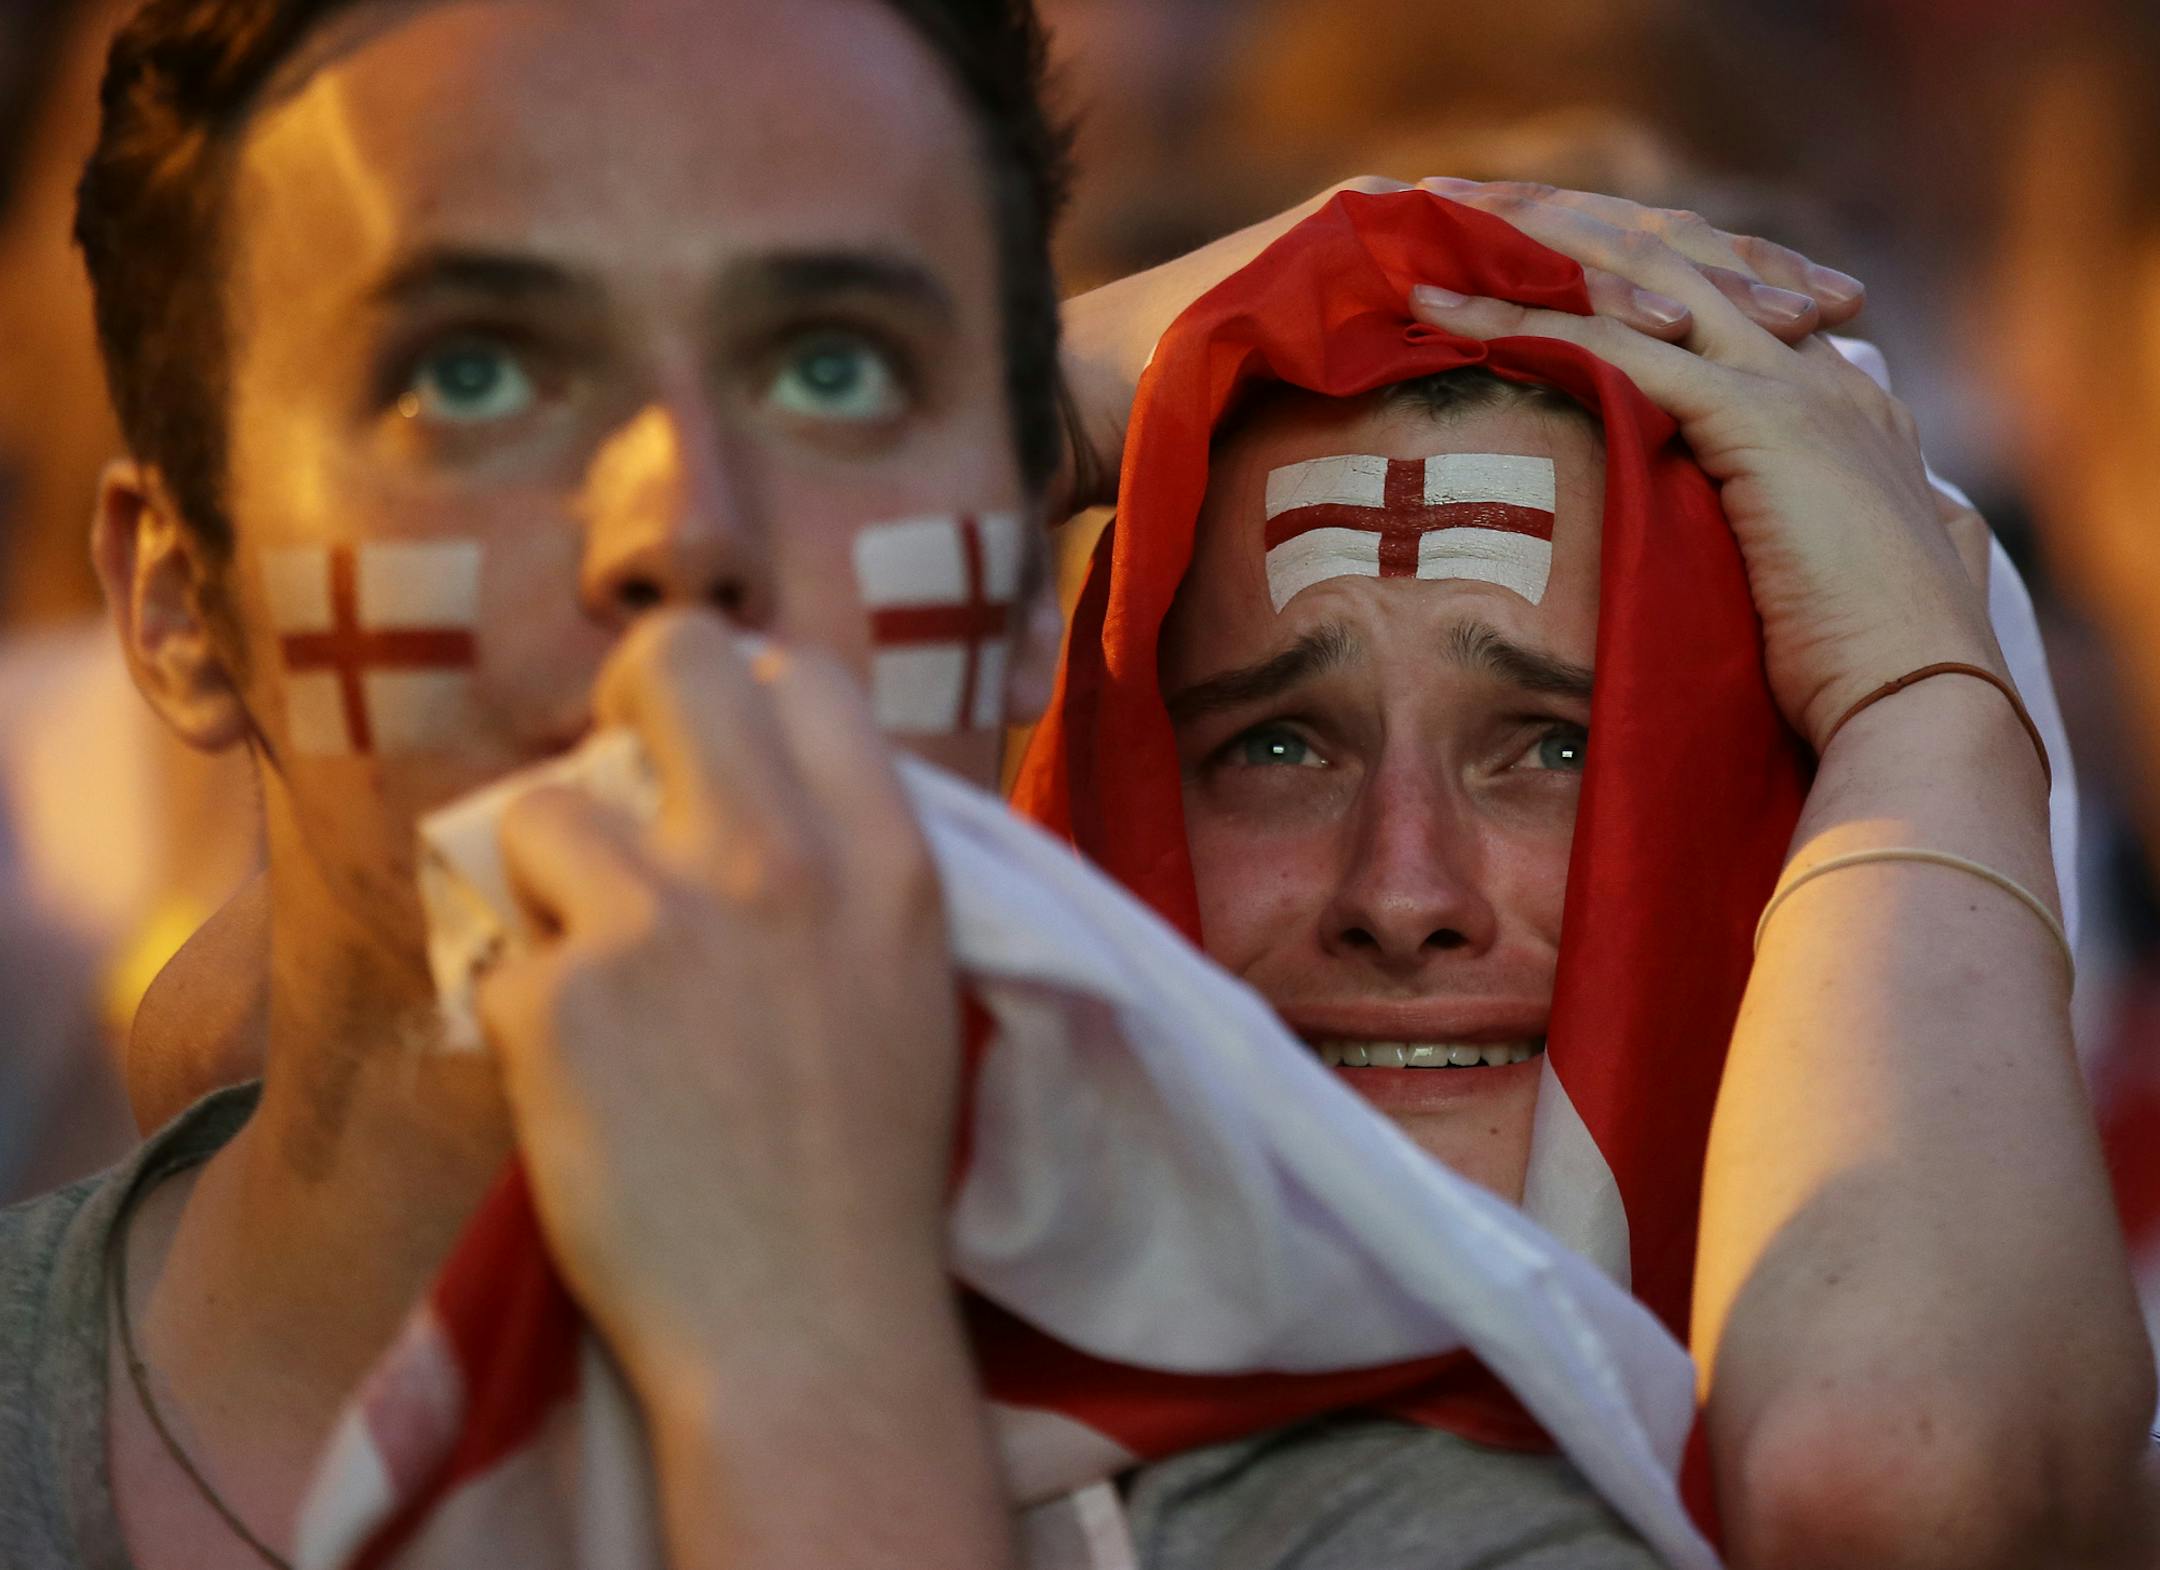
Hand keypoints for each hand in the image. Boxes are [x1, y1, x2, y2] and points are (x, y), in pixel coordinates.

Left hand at [475, 612, 962, 1399]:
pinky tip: (587, 1091)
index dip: (748, 698)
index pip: (806, 679)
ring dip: (552, 886)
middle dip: (629, 696)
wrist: (808, 1330)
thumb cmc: (869, 1169)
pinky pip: (505, 960)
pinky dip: (529, 1018)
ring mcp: (660, 922)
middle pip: (672, 661)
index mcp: (885, 860)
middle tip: (616, 773)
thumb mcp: (910, 984)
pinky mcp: (559, 1000)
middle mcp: (777, 862)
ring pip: (539, 811)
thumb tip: (749, 778)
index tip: (719, 752)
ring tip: (596, 978)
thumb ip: (846, 868)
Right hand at [1056, 175, 1865, 513]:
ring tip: (1783, 312)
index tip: (1801, 335)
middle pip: (1616, 244)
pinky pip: (1495, 254)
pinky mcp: (1368, 233)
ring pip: (1579, 234)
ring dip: (1687, 274)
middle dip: (1731, 277)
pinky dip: (1581, 285)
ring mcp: (1407, 223)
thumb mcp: (1351, 442)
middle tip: (1833, 311)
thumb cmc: (1210, 443)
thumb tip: (1508, 503)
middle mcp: (1441, 231)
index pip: (1600, 276)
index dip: (1705, 298)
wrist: (1091, 402)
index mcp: (1452, 276)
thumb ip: (1434, 440)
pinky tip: (1665, 320)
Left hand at [1407, 181, 2001, 755]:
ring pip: (1641, 283)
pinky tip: (1446, 320)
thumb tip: (1762, 565)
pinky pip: (1617, 348)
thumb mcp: (1823, 589)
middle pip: (1681, 262)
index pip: (1729, 303)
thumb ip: (1798, 547)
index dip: (1635, 281)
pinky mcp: (1757, 420)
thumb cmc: (1866, 679)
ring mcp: (1796, 387)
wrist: (1923, 709)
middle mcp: (1823, 376)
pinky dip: (1526, 325)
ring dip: (1532, 257)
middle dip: (1573, 235)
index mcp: (1846, 409)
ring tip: (1434, 243)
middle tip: (1470, 219)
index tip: (1546, 275)